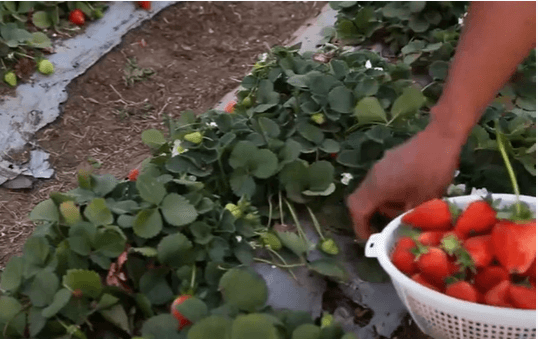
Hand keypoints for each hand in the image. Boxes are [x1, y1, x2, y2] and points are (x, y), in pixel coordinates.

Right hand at [346, 123, 462, 240]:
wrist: (441, 136)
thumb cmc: (432, 170)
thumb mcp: (424, 199)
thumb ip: (408, 215)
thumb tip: (402, 227)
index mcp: (377, 187)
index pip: (357, 210)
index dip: (360, 227)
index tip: (370, 239)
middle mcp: (373, 176)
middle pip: (362, 200)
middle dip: (373, 215)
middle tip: (390, 224)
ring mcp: (380, 166)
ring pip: (373, 190)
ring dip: (384, 203)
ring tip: (407, 208)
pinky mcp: (390, 160)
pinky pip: (382, 181)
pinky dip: (390, 192)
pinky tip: (411, 193)